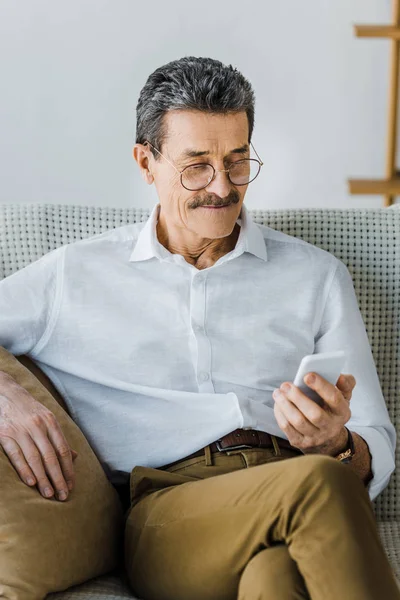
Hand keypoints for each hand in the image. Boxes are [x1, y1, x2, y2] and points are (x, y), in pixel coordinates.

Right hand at [0, 371, 77, 500]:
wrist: (5, 391)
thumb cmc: (28, 409)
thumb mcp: (47, 418)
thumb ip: (58, 438)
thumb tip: (74, 457)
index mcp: (50, 422)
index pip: (62, 450)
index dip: (68, 469)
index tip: (71, 485)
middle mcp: (38, 426)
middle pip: (51, 457)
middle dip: (58, 478)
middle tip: (63, 496)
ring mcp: (21, 430)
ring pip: (35, 458)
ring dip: (43, 478)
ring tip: (48, 494)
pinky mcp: (5, 434)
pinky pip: (16, 455)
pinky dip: (24, 469)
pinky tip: (31, 482)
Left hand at [272, 372, 354, 454]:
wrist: (328, 437)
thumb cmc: (331, 408)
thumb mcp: (343, 396)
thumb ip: (345, 383)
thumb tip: (339, 376)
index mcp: (342, 412)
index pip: (334, 398)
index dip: (321, 386)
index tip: (307, 375)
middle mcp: (331, 427)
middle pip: (314, 414)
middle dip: (298, 397)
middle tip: (285, 385)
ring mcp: (316, 437)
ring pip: (298, 422)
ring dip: (285, 405)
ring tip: (278, 392)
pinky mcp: (301, 442)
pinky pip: (287, 428)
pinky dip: (280, 413)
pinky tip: (278, 403)